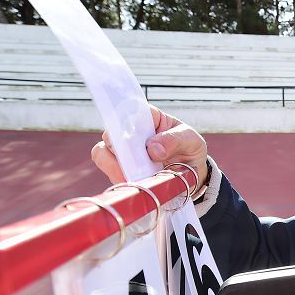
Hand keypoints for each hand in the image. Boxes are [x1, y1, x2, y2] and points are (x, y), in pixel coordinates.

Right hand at [91, 105, 208, 186]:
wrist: (191, 178)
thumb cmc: (190, 152)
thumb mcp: (192, 142)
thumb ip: (175, 140)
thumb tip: (152, 149)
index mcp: (150, 118)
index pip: (131, 110)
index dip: (126, 120)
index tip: (132, 136)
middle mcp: (131, 132)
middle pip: (111, 131)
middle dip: (119, 146)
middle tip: (134, 160)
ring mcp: (123, 151)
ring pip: (103, 152)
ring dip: (116, 165)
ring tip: (133, 176)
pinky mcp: (119, 170)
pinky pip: (109, 171)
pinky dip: (118, 178)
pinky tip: (134, 183)